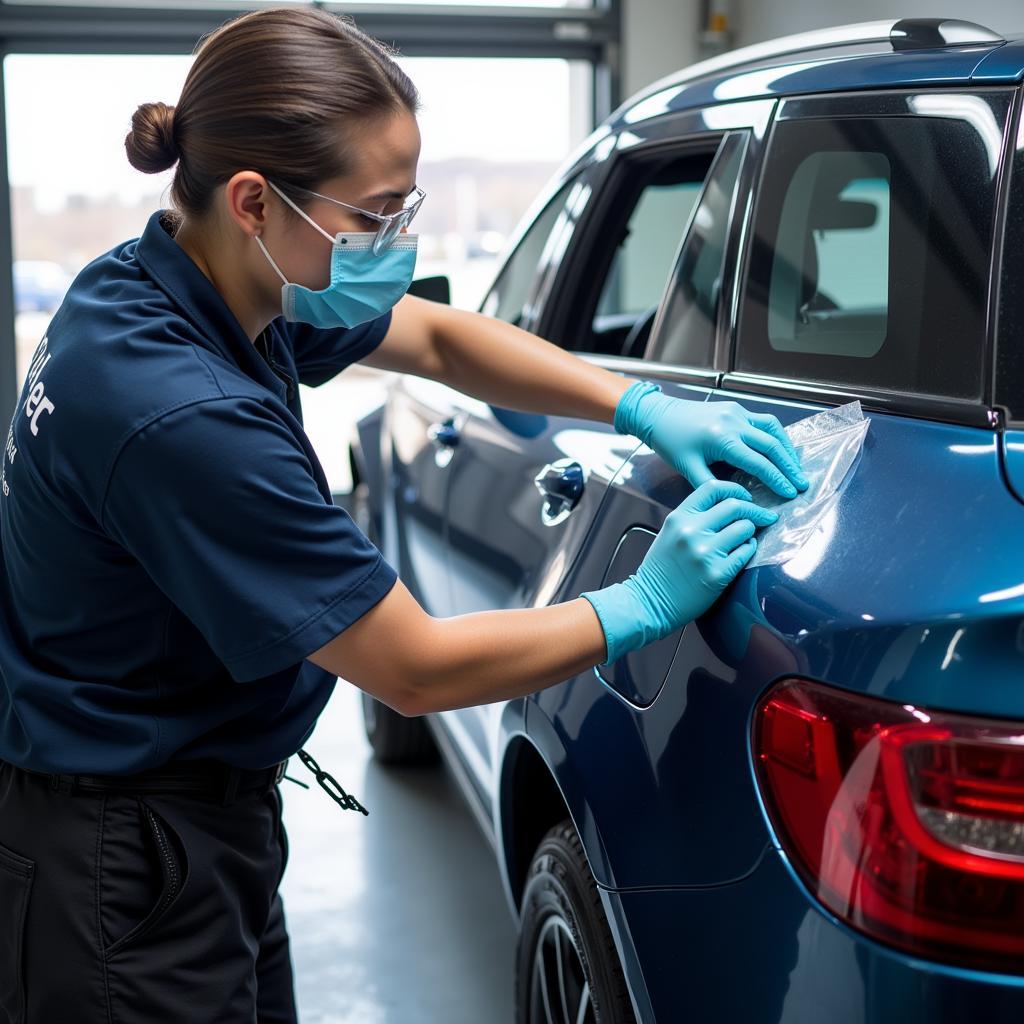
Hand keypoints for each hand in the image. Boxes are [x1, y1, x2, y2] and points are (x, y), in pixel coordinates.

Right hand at [579, 480, 778, 664]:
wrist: (650, 601)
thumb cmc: (661, 570)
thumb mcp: (670, 532)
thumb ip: (694, 517)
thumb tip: (729, 506)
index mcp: (679, 517)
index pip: (713, 488)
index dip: (735, 489)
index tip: (746, 496)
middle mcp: (692, 531)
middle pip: (735, 506)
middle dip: (755, 510)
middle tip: (764, 516)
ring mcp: (705, 552)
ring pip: (745, 528)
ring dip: (750, 532)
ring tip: (745, 538)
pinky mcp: (718, 573)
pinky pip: (746, 552)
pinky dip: (749, 549)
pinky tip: (742, 551)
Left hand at [614, 379, 808, 498]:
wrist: (659, 415)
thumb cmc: (671, 443)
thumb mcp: (688, 469)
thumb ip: (713, 486)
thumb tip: (738, 500)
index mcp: (722, 439)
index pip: (758, 463)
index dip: (777, 479)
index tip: (790, 493)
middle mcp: (734, 422)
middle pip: (772, 445)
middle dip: (789, 466)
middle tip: (802, 484)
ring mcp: (737, 412)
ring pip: (772, 429)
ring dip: (787, 448)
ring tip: (795, 467)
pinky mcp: (736, 408)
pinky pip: (763, 421)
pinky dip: (775, 435)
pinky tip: (780, 448)